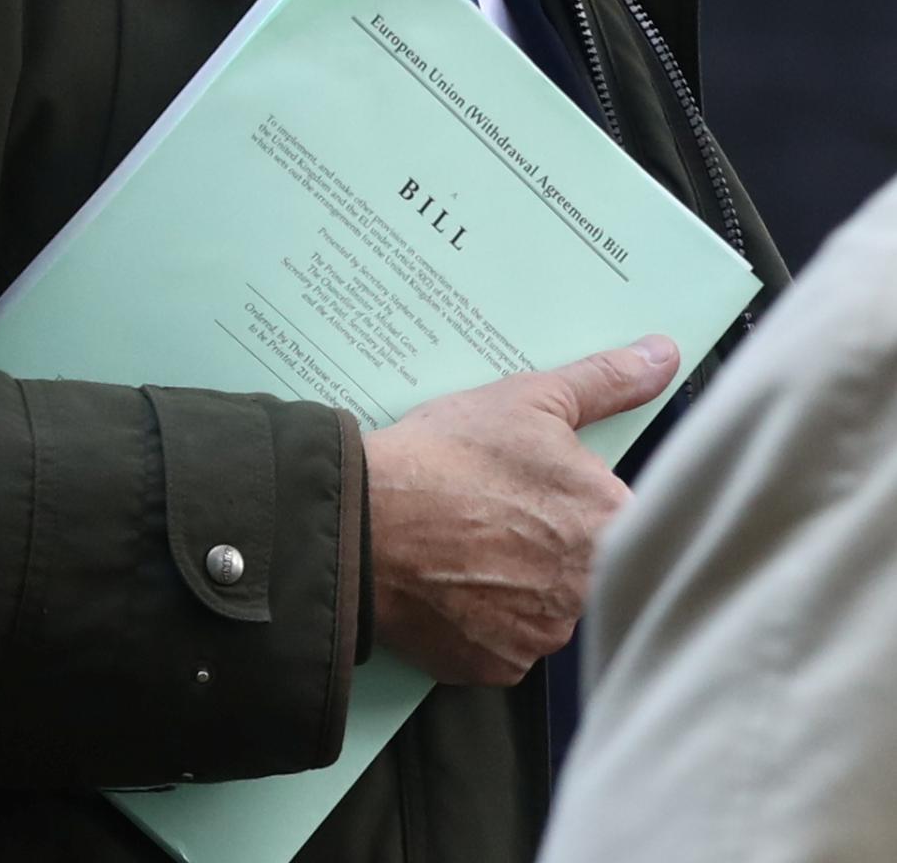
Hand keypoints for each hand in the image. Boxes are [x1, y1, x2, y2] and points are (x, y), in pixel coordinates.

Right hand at [364, 335, 678, 685]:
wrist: (360, 524)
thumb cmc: (444, 459)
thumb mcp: (528, 400)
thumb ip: (606, 382)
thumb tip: (661, 355)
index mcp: (612, 522)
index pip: (628, 517)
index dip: (583, 500)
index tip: (544, 491)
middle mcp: (590, 590)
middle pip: (588, 567)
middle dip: (550, 543)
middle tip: (497, 514)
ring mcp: (542, 635)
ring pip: (546, 608)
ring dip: (518, 585)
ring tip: (467, 546)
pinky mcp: (495, 665)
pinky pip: (502, 643)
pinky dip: (481, 619)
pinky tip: (451, 583)